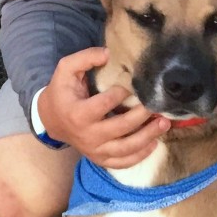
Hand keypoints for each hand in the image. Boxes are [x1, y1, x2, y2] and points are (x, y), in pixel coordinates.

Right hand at [37, 46, 169, 167]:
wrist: (52, 120)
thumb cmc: (62, 92)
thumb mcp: (66, 69)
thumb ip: (85, 58)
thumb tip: (108, 53)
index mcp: (78, 113)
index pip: (104, 104)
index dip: (121, 94)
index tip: (131, 85)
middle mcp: (87, 135)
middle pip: (120, 127)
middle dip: (142, 116)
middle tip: (156, 105)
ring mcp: (94, 150)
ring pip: (125, 148)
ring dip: (148, 137)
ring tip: (164, 124)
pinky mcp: (100, 158)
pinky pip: (122, 162)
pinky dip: (139, 156)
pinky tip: (154, 144)